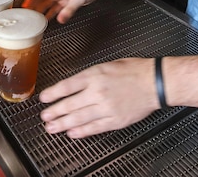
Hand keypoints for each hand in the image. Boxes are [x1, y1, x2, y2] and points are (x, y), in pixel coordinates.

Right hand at [22, 0, 103, 22]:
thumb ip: (69, 10)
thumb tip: (60, 19)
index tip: (26, 5)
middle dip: (34, 5)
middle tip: (28, 15)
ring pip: (48, 3)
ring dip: (42, 10)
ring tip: (35, 19)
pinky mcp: (67, 0)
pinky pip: (56, 7)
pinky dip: (51, 13)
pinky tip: (47, 19)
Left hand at [39, 58, 159, 137]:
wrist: (154, 82)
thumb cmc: (135, 71)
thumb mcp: (108, 65)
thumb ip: (90, 75)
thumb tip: (75, 85)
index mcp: (95, 75)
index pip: (67, 86)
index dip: (52, 94)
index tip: (43, 98)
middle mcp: (97, 92)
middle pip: (69, 105)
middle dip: (54, 112)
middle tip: (44, 117)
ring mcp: (106, 108)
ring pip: (78, 118)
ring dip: (62, 124)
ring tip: (52, 127)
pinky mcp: (115, 120)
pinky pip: (94, 128)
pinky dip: (81, 131)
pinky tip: (72, 133)